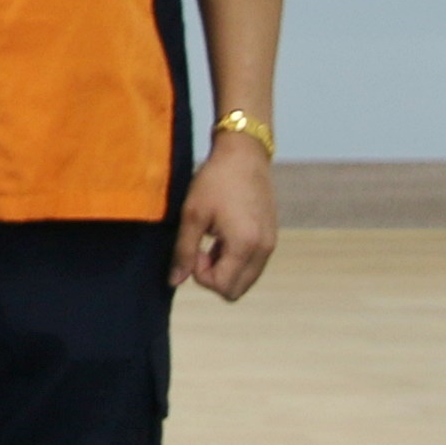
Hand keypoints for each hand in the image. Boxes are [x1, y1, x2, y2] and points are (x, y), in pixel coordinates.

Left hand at [174, 130, 276, 301]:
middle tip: (201, 249)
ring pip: (245, 280)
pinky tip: (222, 236)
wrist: (244, 154)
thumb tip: (175, 282)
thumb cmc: (215, 180)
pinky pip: (252, 265)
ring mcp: (270, 244)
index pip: (222, 287)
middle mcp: (264, 249)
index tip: (195, 248)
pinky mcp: (270, 237)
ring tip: (211, 240)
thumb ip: (184, 251)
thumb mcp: (192, 214)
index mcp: (245, 245)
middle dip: (213, 277)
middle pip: (235, 290)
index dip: (200, 274)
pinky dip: (235, 260)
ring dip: (224, 268)